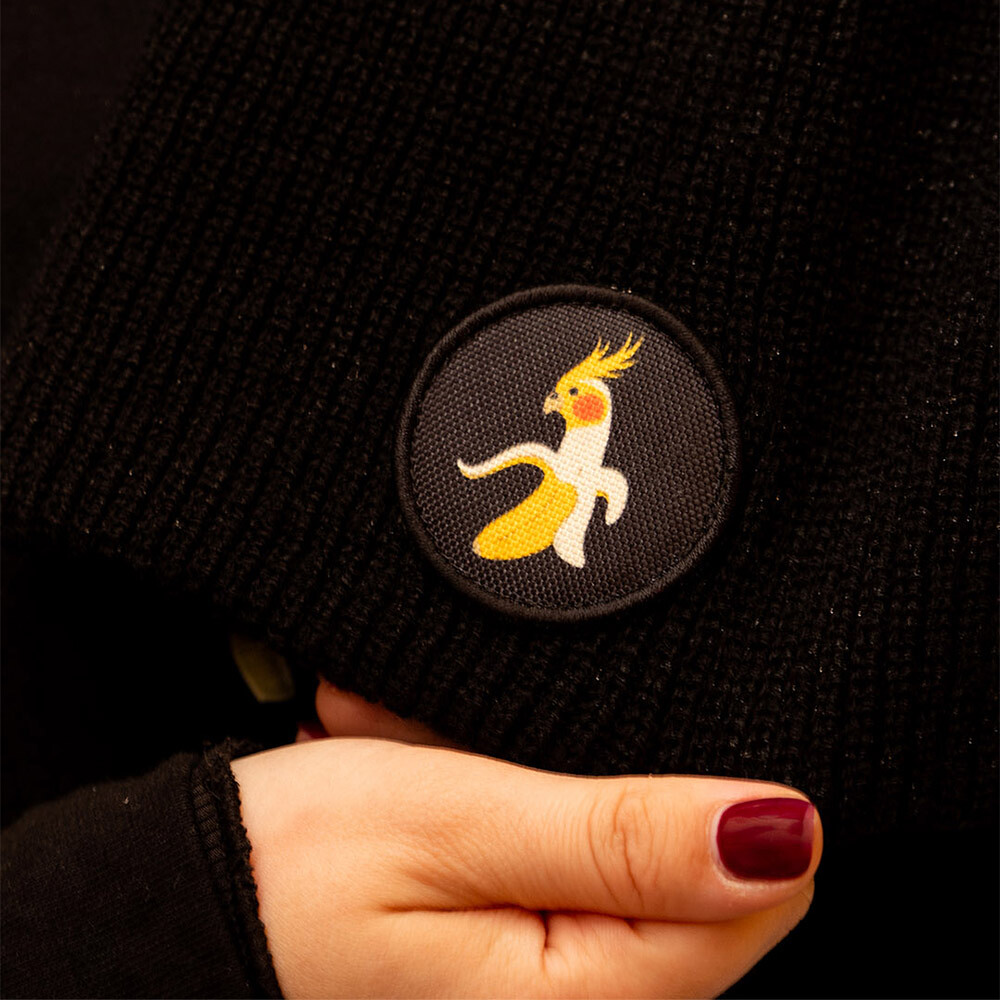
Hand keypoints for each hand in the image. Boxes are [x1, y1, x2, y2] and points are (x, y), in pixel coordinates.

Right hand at [231, 734, 820, 998]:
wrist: (181, 908)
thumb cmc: (293, 872)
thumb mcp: (461, 823)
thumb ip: (627, 838)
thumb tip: (784, 832)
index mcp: (587, 994)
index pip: (752, 896)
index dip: (699, 795)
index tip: (589, 738)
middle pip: (671, 861)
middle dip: (587, 775)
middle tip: (468, 745)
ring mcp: (539, 976)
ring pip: (598, 839)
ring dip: (519, 775)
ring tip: (417, 752)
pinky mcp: (508, 943)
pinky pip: (545, 849)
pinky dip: (490, 796)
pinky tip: (419, 773)